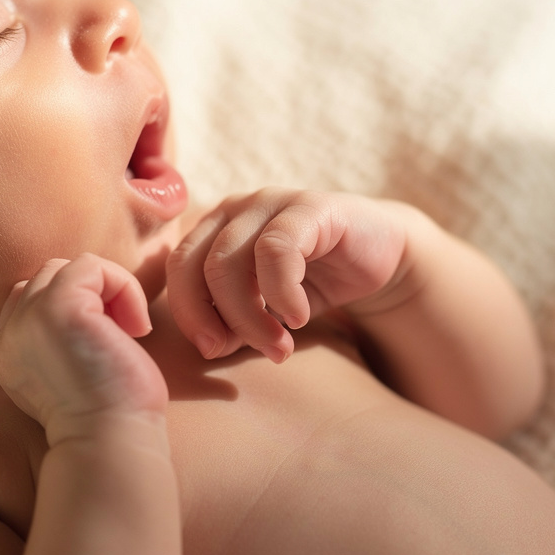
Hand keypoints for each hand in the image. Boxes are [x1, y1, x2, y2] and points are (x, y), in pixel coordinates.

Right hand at [0, 254, 168, 445]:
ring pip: (66, 268)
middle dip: (89, 296)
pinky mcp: (57, 308)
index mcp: (9, 353)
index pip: (29, 299)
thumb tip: (95, 306)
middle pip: (46, 278)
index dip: (74, 307)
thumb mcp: (72, 374)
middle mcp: (9, 335)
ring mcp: (28, 319)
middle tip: (119, 334)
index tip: (104, 342)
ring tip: (127, 329)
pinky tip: (136, 327)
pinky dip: (122, 286)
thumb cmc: (109, 417)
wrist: (111, 444)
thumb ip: (62, 340)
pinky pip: (91, 265)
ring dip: (107, 290)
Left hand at [166, 188, 408, 361]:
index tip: (212, 350)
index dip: (188, 314)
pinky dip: (282, 292)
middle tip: (241, 352)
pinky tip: (299, 318)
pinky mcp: (308, 206)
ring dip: (249, 316)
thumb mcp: (263, 312)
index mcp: (210, 231)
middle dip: (215, 319)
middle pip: (195, 266)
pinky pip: (277, 250)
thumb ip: (233, 326)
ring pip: (230, 261)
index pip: (177, 270)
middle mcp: (231, 210)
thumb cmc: (309, 285)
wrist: (377, 258)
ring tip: (278, 345)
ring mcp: (268, 203)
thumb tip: (210, 347)